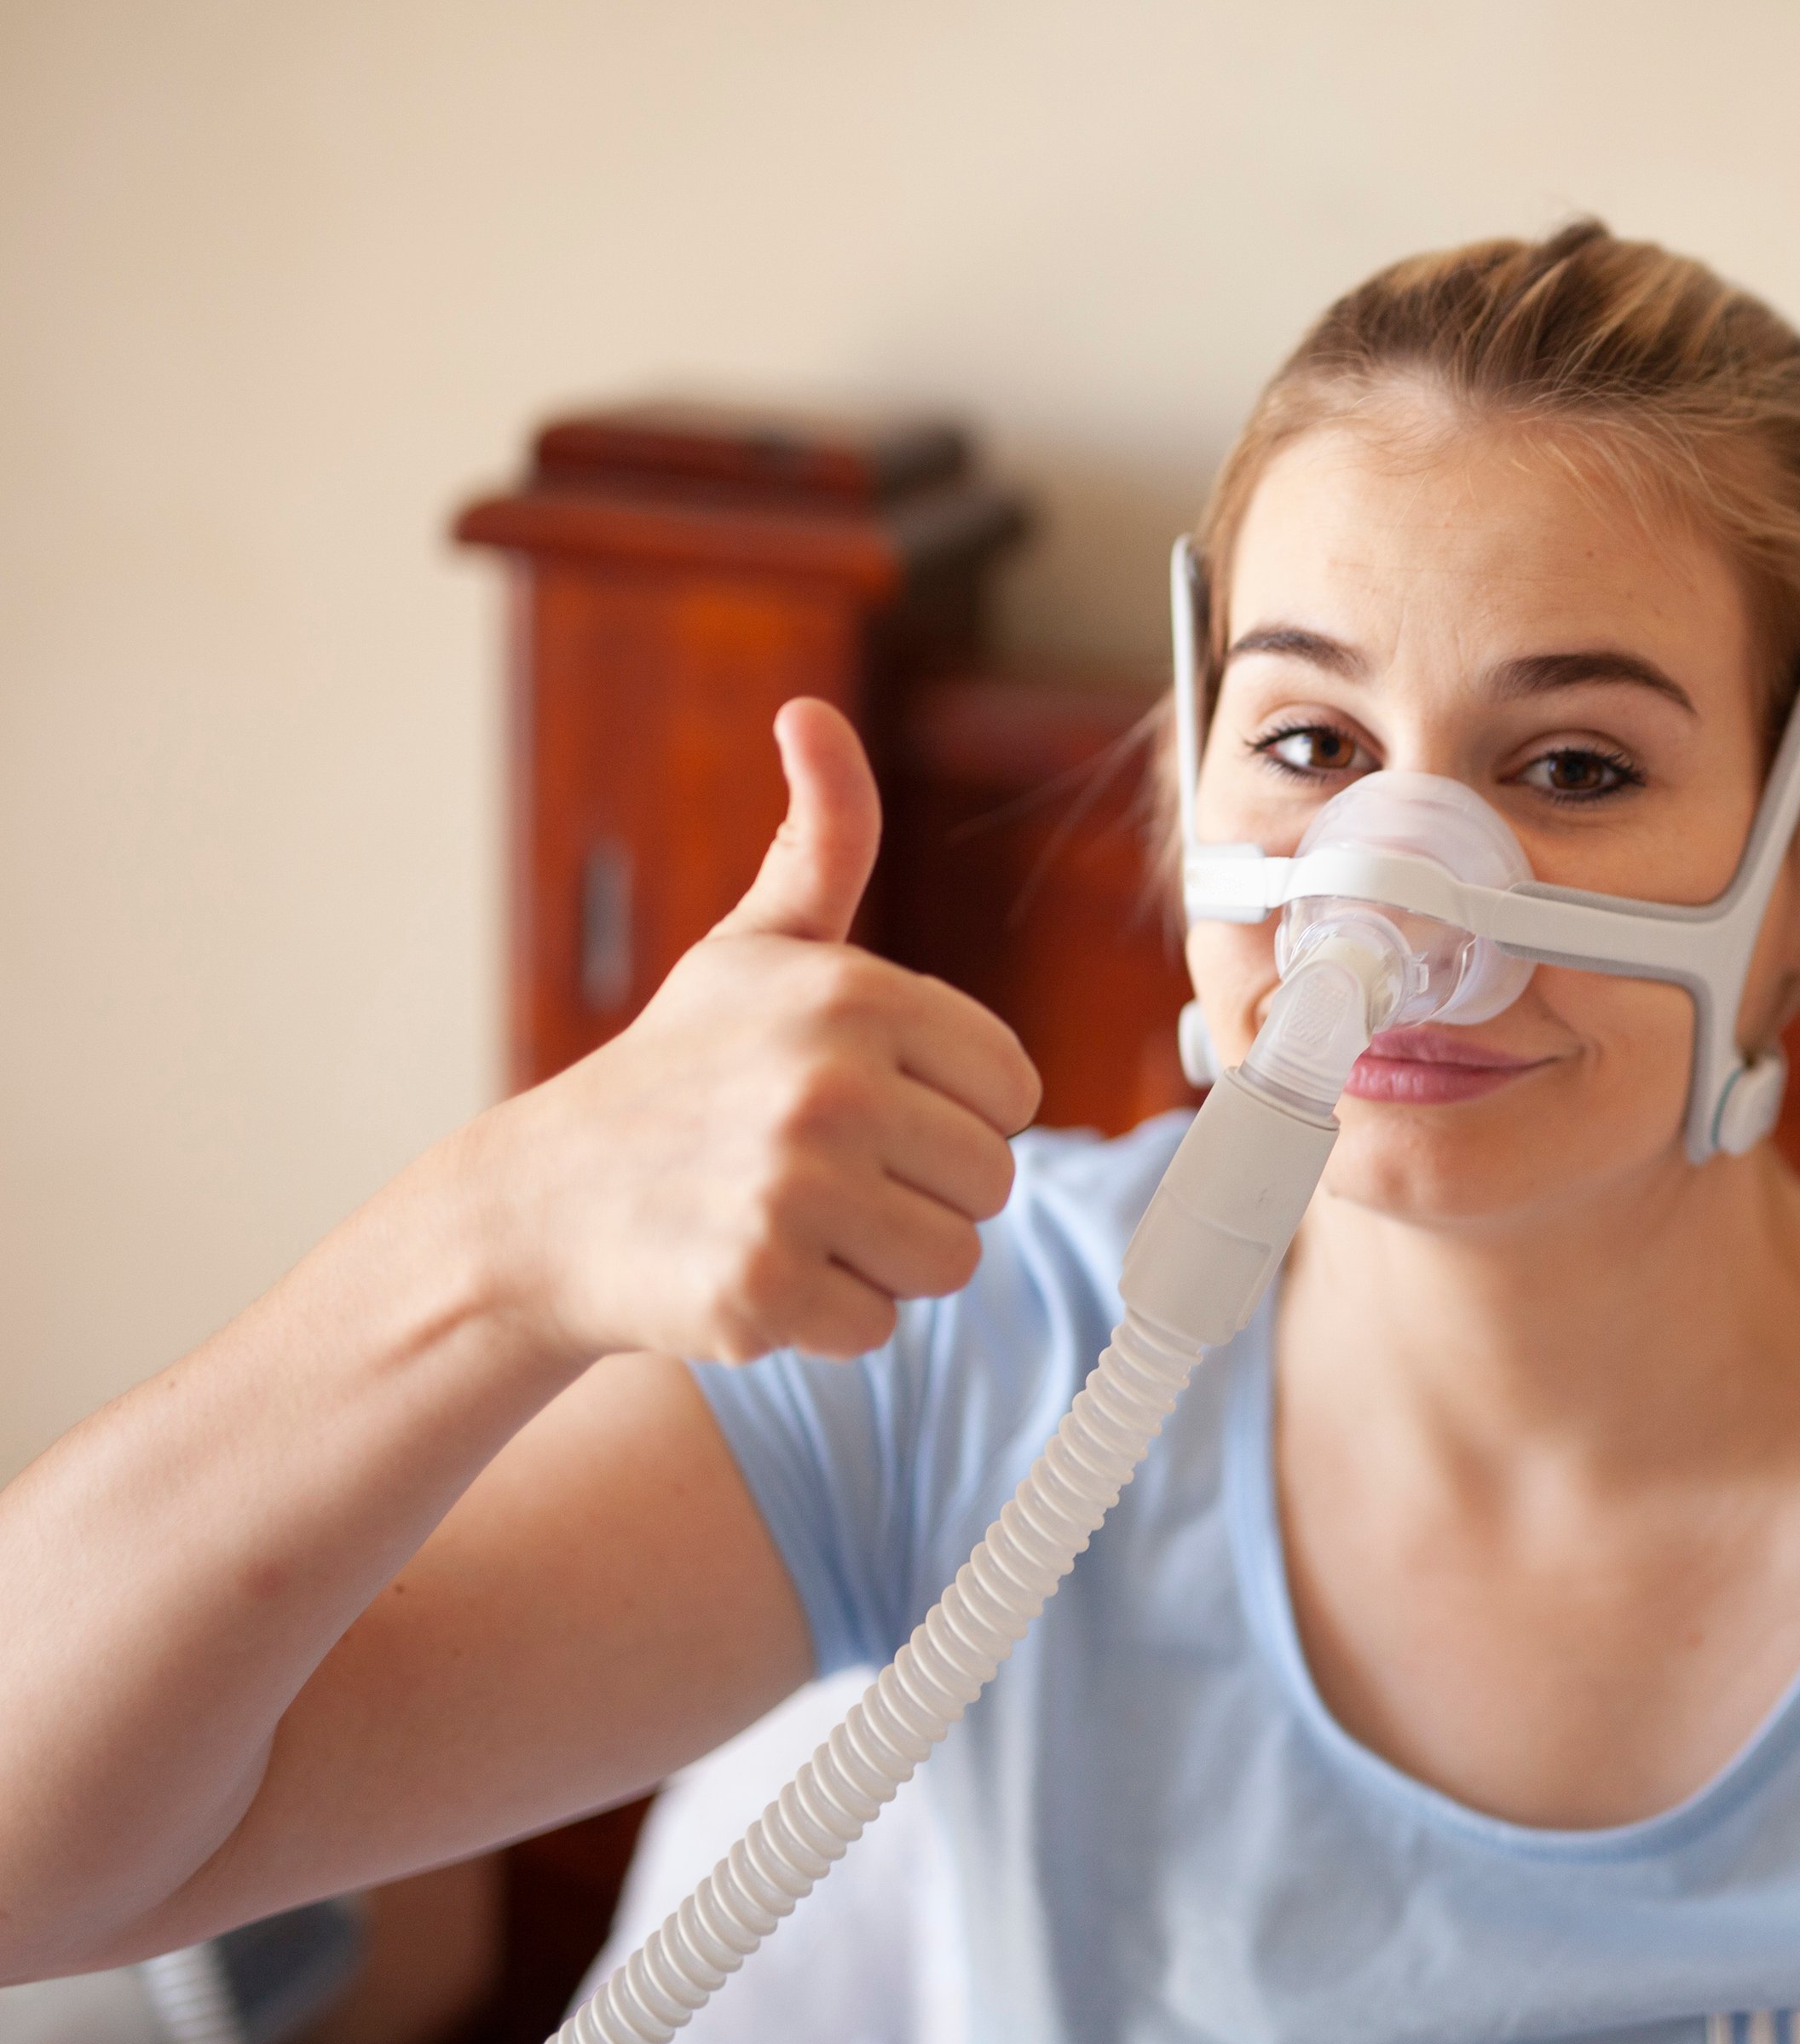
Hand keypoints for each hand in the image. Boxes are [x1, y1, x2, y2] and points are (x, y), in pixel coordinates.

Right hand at [467, 699, 1043, 1364]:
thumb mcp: (755, 944)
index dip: (950, 1108)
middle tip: (818, 1170)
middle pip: (991, 1182)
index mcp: (856, 994)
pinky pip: (879, 1327)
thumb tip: (812, 716)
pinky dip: (825, 1319)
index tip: (866, 1102)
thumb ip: (822, 837)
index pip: (1016, 1091)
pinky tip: (754, 1267)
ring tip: (790, 1217)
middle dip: (918, 1189)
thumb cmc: (675, 1073)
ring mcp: (795, 1190)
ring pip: (950, 1261)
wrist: (541, 1206)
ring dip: (880, 1258)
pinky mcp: (764, 1288)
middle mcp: (832, 1084)